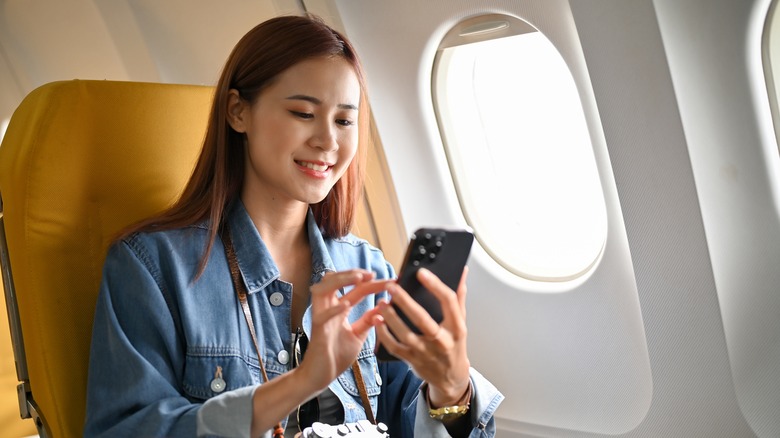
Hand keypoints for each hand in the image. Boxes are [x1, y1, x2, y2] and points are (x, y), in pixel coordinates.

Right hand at [298, 269, 386, 389]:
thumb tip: (383, 309)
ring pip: (322, 289)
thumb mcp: (358, 335)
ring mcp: (321, 317)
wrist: (320, 376)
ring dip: (340, 281)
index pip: (356, 289)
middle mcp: (328, 308)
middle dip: (353, 273)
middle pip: (334, 280)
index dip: (372, 283)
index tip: (390, 281)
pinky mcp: (318, 331)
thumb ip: (367, 321)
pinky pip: (323, 315)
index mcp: (338, 308)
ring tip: (358, 279)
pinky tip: (346, 304)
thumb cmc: (336, 356)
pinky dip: (334, 308)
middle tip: (371, 274)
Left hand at [376, 267, 471, 406]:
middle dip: (405, 301)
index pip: (448, 302)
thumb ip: (459, 296)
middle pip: (422, 319)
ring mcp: (426, 352)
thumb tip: (461, 271)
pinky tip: (377, 320)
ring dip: (391, 317)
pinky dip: (384, 334)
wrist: (451, 377)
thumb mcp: (461, 321)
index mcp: (457, 327)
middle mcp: (442, 341)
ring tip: (382, 302)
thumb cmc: (454, 344)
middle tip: (392, 287)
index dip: (435, 285)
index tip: (421, 273)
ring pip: (405, 334)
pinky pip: (395, 347)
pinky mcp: (412, 360)